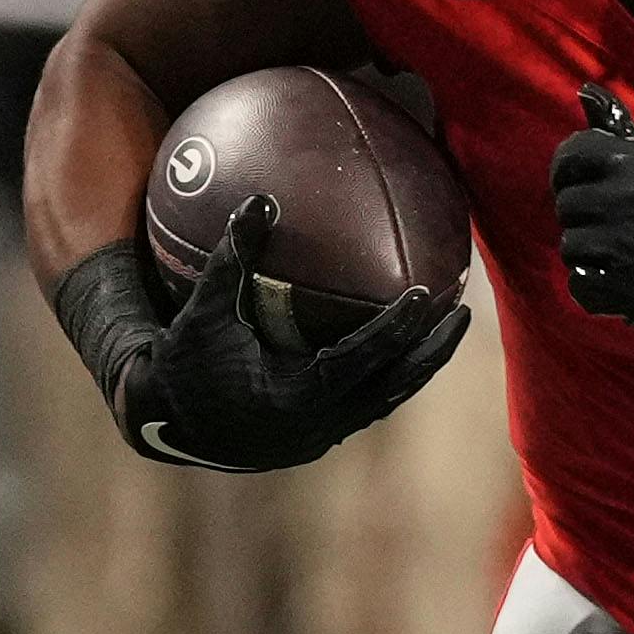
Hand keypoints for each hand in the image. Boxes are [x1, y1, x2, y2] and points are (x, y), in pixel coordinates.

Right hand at [117, 196, 467, 471]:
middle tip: (463, 311)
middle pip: (392, 386)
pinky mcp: (323, 433)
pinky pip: (371, 400)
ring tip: (451, 324)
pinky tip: (411, 341)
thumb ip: (233, 258)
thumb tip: (259, 200)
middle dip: (430, 350)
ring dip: (420, 363)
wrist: (169, 421)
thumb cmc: (186, 362)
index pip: (359, 361)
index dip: (394, 331)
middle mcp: (318, 422)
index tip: (424, 296)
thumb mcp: (204, 310)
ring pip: (388, 397)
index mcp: (294, 397)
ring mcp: (324, 433)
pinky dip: (394, 372)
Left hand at [551, 83, 633, 333]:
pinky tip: (618, 281)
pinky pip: (579, 282)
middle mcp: (619, 199)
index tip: (573, 179)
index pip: (572, 153)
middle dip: (582, 215)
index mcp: (633, 164)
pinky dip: (594, 285)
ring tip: (617, 255)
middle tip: (605, 224)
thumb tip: (602, 115)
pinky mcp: (616, 287)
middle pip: (567, 203)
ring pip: (571, 244)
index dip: (568, 168)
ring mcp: (615, 245)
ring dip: (588, 251)